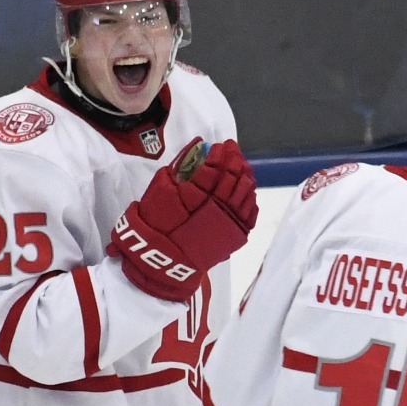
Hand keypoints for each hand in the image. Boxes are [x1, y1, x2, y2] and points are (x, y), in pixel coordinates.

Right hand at [112, 139, 258, 300]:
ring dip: (245, 175)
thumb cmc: (156, 224)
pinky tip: (247, 191)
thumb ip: (179, 166)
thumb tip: (196, 146)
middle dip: (235, 159)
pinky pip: (249, 213)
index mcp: (198, 192)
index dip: (220, 153)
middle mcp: (218, 205)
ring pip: (246, 192)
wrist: (162, 260)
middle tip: (233, 149)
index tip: (221, 145)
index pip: (216, 166)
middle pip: (234, 176)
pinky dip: (250, 199)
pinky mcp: (235, 235)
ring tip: (241, 165)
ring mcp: (229, 221)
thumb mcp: (160, 189)